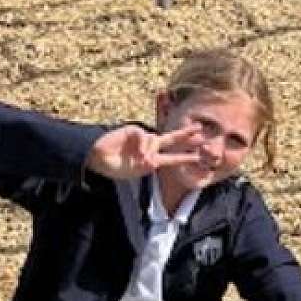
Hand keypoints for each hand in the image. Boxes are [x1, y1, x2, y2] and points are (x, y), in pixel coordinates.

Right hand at [86, 122, 203, 182]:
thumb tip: (153, 157)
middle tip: (201, 130)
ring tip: (138, 158)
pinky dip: (142, 145)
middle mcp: (151, 147)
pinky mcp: (134, 130)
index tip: (199, 156)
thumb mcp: (136, 170)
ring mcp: (143, 137)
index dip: (186, 157)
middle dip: (186, 135)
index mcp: (153, 159)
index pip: (173, 157)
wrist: (99, 159)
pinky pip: (144, 136)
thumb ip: (148, 164)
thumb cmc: (117, 167)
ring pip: (156, 140)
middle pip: (172, 139)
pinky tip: (137, 152)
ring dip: (149, 150)